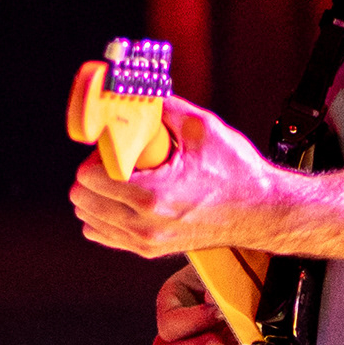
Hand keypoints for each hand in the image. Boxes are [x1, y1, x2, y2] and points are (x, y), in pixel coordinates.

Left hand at [70, 95, 279, 259]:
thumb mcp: (202, 128)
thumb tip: (134, 94)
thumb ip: (162, 108)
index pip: (88, 178)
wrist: (261, 211)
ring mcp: (145, 242)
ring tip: (123, 180)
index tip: (115, 147)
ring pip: (88, 219)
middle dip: (94, 173)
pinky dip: (105, 216)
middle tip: (119, 161)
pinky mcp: (148, 250)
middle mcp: (144, 224)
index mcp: (153, 195)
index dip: (97, 155)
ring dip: (97, 196)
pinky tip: (125, 199)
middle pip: (82, 199)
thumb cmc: (237, 173)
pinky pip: (103, 234)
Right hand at [151, 263, 246, 344]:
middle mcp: (178, 330)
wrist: (263, 272)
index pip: (169, 326)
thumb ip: (220, 292)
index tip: (219, 311)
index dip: (194, 323)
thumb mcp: (228, 272)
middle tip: (219, 341)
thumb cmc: (243, 265)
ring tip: (237, 337)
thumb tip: (218, 308)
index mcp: (172, 301)